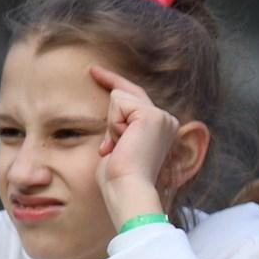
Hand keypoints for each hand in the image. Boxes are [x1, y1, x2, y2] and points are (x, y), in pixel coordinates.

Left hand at [89, 65, 179, 225]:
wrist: (127, 189)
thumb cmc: (118, 178)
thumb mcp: (119, 148)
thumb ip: (120, 131)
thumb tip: (112, 123)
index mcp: (162, 130)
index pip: (137, 100)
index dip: (117, 85)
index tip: (97, 73)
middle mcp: (166, 121)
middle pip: (129, 92)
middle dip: (110, 81)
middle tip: (92, 69)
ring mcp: (161, 117)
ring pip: (120, 97)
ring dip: (110, 123)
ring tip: (116, 146)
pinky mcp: (151, 115)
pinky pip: (118, 101)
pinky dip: (112, 122)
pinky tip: (119, 141)